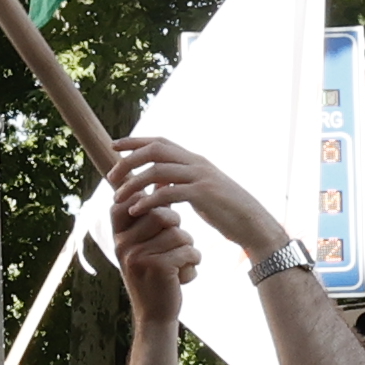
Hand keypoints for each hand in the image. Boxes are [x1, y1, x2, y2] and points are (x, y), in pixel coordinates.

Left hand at [110, 135, 286, 272]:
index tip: (113, 146)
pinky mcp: (203, 195)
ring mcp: (200, 177)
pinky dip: (148, 201)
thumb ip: (178, 185)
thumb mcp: (199, 194)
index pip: (160, 141)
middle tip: (111, 176)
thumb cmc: (226, 212)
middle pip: (155, 150)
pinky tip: (135, 210)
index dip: (135, 141)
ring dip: (133, 183)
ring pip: (157, 171)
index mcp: (194, 160)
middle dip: (129, 160)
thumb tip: (157, 185)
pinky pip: (168, 193)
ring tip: (117, 197)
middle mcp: (196, 163)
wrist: (253, 224)